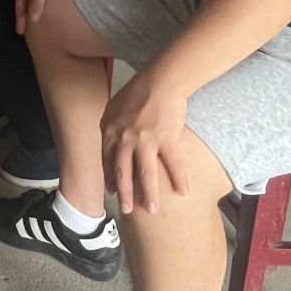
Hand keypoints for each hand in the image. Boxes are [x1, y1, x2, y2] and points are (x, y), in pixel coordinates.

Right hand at [14, 0, 68, 34]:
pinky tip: (40, 10)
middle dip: (22, 17)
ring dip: (29, 12)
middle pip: (22, 5)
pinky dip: (35, 6)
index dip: (20, 20)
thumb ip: (36, 5)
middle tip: (23, 30)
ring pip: (29, 2)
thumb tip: (32, 20)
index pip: (19, 8)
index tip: (20, 32)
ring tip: (31, 22)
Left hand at [99, 75, 192, 214]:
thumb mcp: (114, 108)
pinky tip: (184, 192)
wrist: (160, 80)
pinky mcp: (166, 138)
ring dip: (149, 194)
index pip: (106, 161)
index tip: (113, 191)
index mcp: (109, 131)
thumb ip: (111, 127)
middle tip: (127, 210)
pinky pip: (174, 164)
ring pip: (145, 174)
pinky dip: (180, 179)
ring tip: (152, 210)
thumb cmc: (139, 91)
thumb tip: (111, 143)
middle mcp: (124, 138)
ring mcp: (144, 140)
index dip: (110, 178)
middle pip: (122, 172)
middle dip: (124, 194)